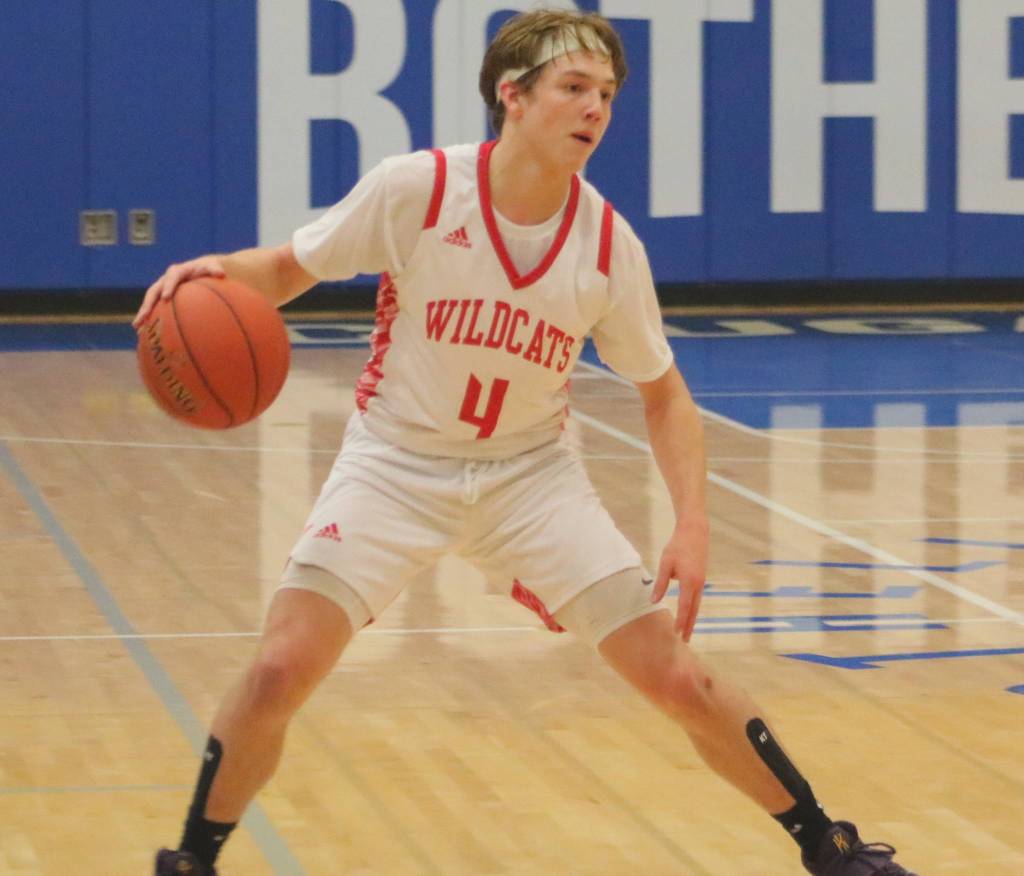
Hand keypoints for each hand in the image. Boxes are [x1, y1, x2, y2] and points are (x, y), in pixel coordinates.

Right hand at [132, 256, 225, 328]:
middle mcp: (165, 280)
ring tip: (137, 327)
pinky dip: (149, 319)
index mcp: (177, 272)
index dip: (168, 286)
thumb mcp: (212, 267)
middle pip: (154, 291)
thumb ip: (214, 269)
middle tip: (144, 316)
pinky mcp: (161, 297)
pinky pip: (154, 308)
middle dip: (148, 304)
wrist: (199, 269)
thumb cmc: (207, 269)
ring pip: (150, 301)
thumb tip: (221, 273)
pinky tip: (145, 334)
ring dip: (143, 313)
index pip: (171, 277)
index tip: (166, 297)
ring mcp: (161, 289)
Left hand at [649, 517, 708, 641]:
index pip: (685, 607)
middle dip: (689, 626)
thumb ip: (661, 583)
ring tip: (687, 630)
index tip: (677, 634)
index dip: (681, 621)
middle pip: (694, 610)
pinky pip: (697, 597)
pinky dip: (693, 607)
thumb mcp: (665, 563)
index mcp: (690, 582)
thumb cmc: (677, 546)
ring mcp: (702, 581)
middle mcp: (699, 584)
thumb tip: (654, 601)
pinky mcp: (701, 578)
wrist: (695, 532)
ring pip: (697, 604)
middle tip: (686, 641)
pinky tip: (688, 612)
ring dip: (692, 617)